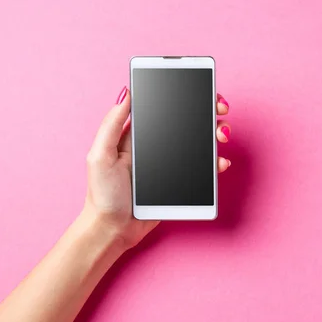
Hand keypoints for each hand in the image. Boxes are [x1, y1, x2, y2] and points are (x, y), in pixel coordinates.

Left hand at [82, 87, 231, 249]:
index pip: (166, 107)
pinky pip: (204, 168)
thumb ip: (111, 124)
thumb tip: (127, 93)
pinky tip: (220, 162)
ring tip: (221, 136)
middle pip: (190, 121)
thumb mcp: (99, 156)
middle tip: (219, 109)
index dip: (186, 97)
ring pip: (201, 142)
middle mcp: (158, 145)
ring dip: (216, 133)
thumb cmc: (102, 195)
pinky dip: (216, 162)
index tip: (202, 91)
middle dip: (209, 111)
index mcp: (139, 134)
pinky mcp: (181, 181)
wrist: (114, 229)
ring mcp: (171, 163)